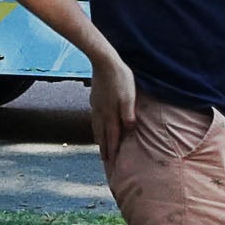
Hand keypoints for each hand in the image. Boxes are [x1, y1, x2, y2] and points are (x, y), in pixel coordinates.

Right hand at [88, 49, 137, 165]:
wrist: (103, 61)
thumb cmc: (120, 78)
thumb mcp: (129, 96)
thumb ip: (128, 114)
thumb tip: (129, 130)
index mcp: (111, 113)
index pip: (112, 136)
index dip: (113, 150)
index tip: (112, 163)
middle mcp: (101, 112)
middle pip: (102, 134)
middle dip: (104, 148)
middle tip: (104, 160)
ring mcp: (96, 106)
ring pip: (96, 127)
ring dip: (98, 138)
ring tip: (99, 146)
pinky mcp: (94, 99)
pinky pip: (94, 118)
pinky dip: (95, 126)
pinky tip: (96, 124)